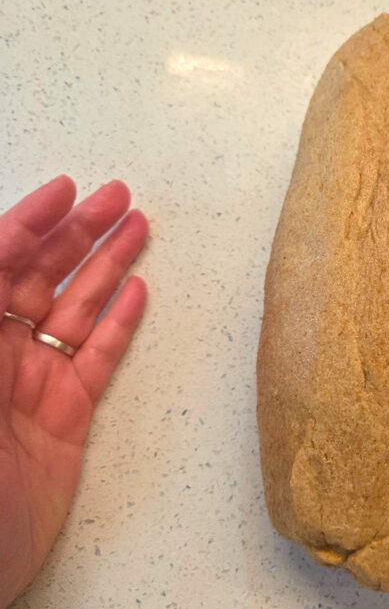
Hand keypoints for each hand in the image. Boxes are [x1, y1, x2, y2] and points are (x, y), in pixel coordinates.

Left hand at [0, 176, 147, 608]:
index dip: (28, 223)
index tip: (65, 191)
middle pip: (38, 278)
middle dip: (77, 234)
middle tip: (119, 197)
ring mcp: (31, 383)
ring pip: (73, 311)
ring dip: (105, 268)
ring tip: (140, 228)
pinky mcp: (65, 417)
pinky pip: (96, 360)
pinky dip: (118, 326)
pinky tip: (137, 292)